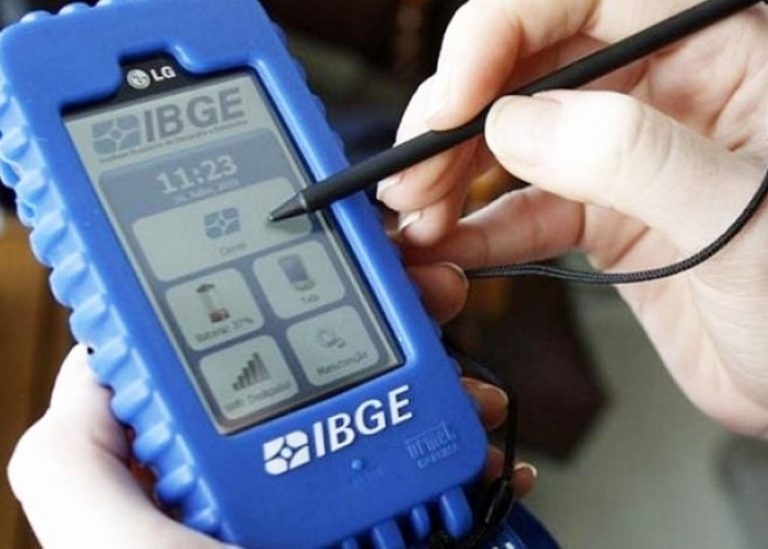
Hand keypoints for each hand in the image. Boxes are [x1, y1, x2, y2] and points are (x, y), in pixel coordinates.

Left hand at [7, 276, 532, 547]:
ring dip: (443, 381)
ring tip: (469, 378)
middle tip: (433, 297)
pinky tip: (487, 443)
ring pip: (397, 411)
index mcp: (212, 467)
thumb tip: (96, 364)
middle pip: (339, 367)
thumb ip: (74, 460)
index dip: (295, 296)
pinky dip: (470, 454)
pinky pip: (435, 474)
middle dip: (394, 322)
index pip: (249, 353)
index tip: (346, 264)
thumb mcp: (116, 547)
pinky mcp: (390, 532)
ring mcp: (338, 505)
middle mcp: (279, 475)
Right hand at [377, 0, 767, 435]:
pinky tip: (450, 248)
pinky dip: (479, 229)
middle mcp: (659, 95)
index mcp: (714, 55)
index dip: (500, 34)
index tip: (454, 97)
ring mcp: (623, 159)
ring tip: (418, 217)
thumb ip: (632, 156)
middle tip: (414, 172)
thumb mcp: (741, 221)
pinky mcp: (603, 217)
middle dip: (458, 117)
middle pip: (528, 70)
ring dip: (454, 176)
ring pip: (513, 141)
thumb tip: (519, 123)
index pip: (584, 0)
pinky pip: (525, 209)